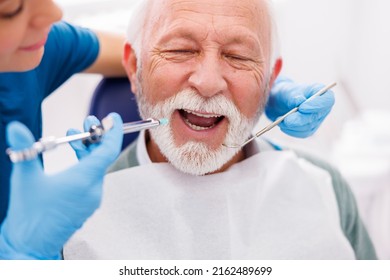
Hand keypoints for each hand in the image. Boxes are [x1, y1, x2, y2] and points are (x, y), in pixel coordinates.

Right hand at [0, 113, 122, 258]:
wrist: (30, 247)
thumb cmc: (28, 215)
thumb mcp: (25, 178)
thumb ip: (24, 149)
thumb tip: (16, 127)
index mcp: (84, 180)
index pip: (109, 150)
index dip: (114, 131)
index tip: (114, 117)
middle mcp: (93, 189)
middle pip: (103, 156)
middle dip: (96, 135)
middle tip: (88, 120)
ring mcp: (92, 199)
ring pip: (96, 167)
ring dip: (89, 149)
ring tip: (75, 134)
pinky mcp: (87, 205)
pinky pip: (92, 178)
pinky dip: (86, 164)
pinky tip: (74, 155)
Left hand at [265, 77, 334, 137]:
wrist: (283, 102)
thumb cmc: (289, 94)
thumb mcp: (289, 91)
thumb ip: (294, 96)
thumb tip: (299, 101)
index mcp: (323, 93)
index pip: (328, 100)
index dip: (317, 105)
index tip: (302, 107)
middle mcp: (323, 108)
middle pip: (316, 117)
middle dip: (300, 119)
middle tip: (286, 119)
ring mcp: (317, 120)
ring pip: (307, 127)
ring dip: (292, 125)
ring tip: (279, 120)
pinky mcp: (310, 129)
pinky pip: (302, 133)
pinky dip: (290, 130)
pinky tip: (282, 124)